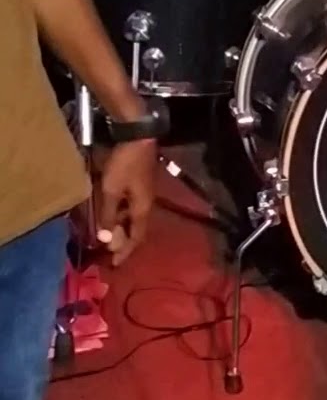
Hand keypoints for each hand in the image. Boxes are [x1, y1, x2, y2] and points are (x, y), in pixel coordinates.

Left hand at [95, 141, 155, 265]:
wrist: (137, 136)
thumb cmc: (125, 164)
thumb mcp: (112, 190)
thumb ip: (108, 215)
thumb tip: (106, 239)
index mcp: (142, 208)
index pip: (137, 237)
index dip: (126, 251)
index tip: (115, 263)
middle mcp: (147, 203)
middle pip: (137, 228)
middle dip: (123, 241)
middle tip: (109, 249)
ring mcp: (144, 192)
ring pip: (133, 217)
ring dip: (121, 227)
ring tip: (107, 233)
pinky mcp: (139, 183)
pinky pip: (131, 206)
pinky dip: (121, 214)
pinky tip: (111, 212)